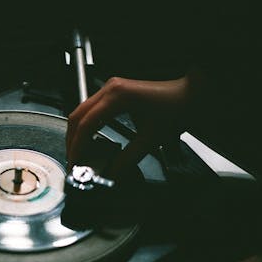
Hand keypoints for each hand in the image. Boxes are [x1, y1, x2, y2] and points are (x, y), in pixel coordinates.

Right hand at [66, 76, 188, 176]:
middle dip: (72, 139)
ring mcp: (111, 88)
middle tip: (73, 158)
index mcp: (116, 97)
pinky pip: (91, 108)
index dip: (77, 145)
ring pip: (81, 110)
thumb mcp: (150, 139)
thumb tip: (112, 173)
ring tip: (79, 151)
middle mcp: (110, 89)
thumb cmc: (175, 108)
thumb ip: (128, 159)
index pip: (85, 123)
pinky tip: (89, 138)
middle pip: (77, 115)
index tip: (75, 160)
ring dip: (77, 131)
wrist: (188, 95)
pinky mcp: (114, 92)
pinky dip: (86, 124)